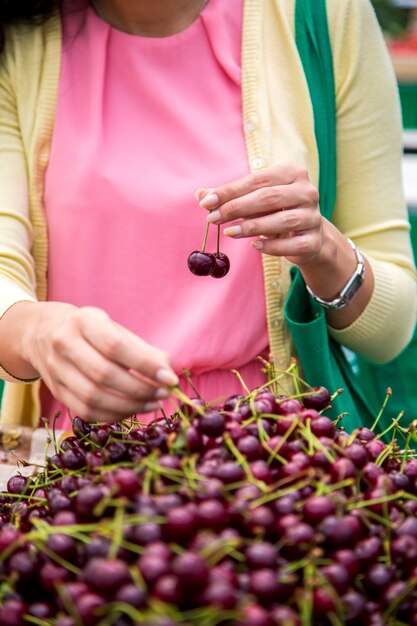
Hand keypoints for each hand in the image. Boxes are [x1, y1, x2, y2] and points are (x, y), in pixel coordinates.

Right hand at [20, 302, 177, 421]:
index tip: (170, 378)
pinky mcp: (55, 391)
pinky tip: (132, 410)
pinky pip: (85, 411)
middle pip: (104, 374)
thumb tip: (167, 371)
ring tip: (153, 404)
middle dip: (140, 389)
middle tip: (163, 394)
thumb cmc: (91, 332)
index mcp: (83, 321)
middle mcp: (64, 343)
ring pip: (93, 397)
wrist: (43, 333)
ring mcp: (55, 369)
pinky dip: (113, 415)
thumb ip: (141, 349)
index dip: (145, 365)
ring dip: (129, 406)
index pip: (116, 346)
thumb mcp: (114, 329)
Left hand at [198, 163, 323, 266]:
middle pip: (269, 197)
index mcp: (292, 173)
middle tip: (212, 219)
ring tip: (229, 232)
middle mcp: (307, 192)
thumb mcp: (254, 199)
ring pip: (282, 220)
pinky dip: (271, 247)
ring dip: (252, 227)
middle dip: (237, 208)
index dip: (230, 191)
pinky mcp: (313, 241)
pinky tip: (254, 246)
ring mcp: (313, 217)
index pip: (257, 180)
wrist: (308, 236)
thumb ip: (230, 196)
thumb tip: (200, 194)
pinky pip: (291, 245)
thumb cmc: (276, 211)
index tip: (206, 202)